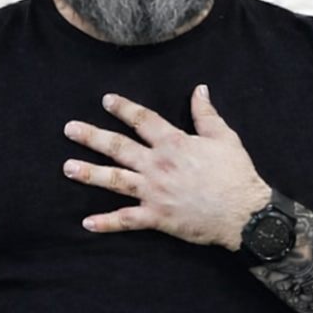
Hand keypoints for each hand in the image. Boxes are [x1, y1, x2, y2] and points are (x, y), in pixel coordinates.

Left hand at [63, 85, 270, 248]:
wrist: (245, 213)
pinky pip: (126, 220)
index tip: (105, 100)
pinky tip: (87, 223)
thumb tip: (199, 89)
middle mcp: (158, 165)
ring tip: (67, 168)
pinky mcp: (157, 216)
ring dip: (89, 174)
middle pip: (119, 147)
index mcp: (174, 144)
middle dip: (92, 137)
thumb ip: (206, 114)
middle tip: (69, 129)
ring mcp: (155, 191)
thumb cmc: (236, 175)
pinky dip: (107, 223)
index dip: (123, 109)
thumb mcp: (224, 138)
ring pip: (115, 180)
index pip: (143, 120)